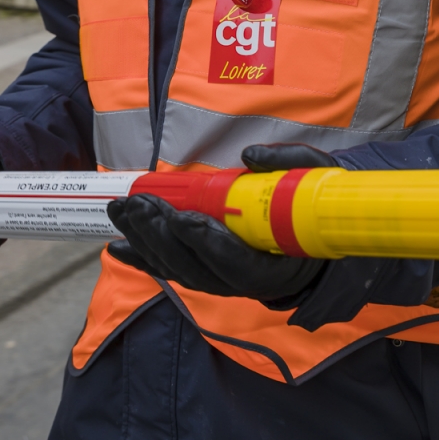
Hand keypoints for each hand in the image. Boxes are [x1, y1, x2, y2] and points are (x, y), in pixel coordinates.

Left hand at [106, 143, 337, 299]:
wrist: (319, 233)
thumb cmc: (316, 204)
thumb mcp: (316, 178)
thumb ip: (287, 164)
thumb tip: (249, 157)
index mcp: (277, 265)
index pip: (236, 263)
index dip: (206, 243)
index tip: (182, 217)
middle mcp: (245, 282)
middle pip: (196, 268)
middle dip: (161, 236)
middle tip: (138, 205)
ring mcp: (224, 282)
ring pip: (178, 270)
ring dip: (145, 242)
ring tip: (122, 213)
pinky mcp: (208, 274)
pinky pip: (172, 270)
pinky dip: (143, 258)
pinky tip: (118, 245)